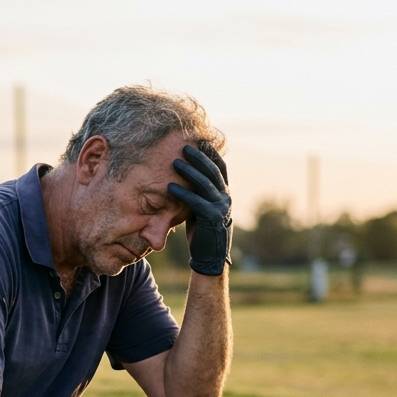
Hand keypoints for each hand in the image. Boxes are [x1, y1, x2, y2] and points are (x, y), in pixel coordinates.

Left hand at [167, 144, 232, 275]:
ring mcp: (221, 207)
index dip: (210, 153)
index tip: (199, 140)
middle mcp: (226, 198)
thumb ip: (199, 192)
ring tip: (175, 162)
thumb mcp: (202, 207)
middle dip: (199, 157)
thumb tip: (186, 175)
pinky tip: (170, 187)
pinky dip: (183, 193)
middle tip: (184, 146)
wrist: (209, 256)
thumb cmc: (202, 230)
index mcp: (225, 193)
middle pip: (213, 171)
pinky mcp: (211, 218)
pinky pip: (196, 202)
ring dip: (190, 171)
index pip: (220, 167)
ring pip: (205, 184)